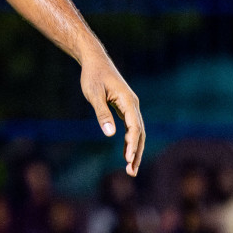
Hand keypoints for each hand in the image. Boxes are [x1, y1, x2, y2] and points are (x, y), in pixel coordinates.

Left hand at [80, 52, 144, 175]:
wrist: (95, 60)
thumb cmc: (92, 76)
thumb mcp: (93, 94)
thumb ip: (102, 113)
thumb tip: (110, 134)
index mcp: (128, 101)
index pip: (134, 127)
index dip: (132, 144)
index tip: (129, 159)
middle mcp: (133, 104)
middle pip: (140, 133)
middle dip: (137, 152)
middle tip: (132, 171)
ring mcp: (130, 106)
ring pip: (137, 131)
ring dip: (135, 149)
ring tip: (131, 168)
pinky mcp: (125, 107)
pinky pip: (131, 127)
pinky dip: (130, 141)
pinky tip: (127, 153)